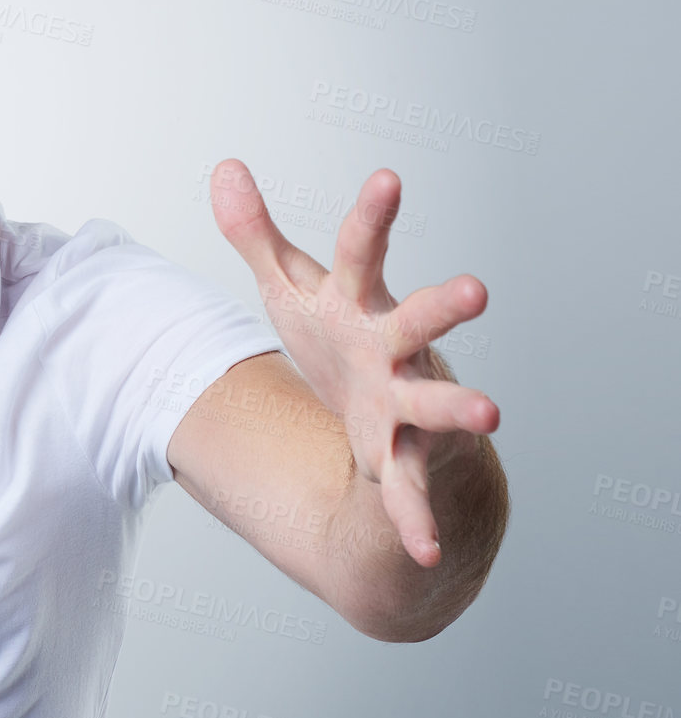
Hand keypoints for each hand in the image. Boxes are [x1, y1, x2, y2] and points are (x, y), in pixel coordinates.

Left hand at [208, 159, 499, 568]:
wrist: (382, 422)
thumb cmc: (338, 343)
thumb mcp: (291, 290)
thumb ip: (255, 234)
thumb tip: (224, 168)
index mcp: (360, 304)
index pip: (362, 253)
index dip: (374, 217)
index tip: (388, 178)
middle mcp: (394, 351)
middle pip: (419, 323)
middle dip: (444, 308)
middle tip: (476, 291)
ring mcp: (406, 406)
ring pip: (434, 406)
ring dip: (460, 410)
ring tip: (492, 412)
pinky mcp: (403, 459)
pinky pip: (408, 493)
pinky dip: (415, 522)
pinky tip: (425, 549)